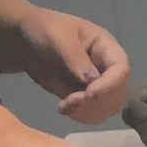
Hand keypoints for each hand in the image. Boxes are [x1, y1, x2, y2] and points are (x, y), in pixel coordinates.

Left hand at [16, 4, 130, 122]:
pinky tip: (63, 109)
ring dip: (89, 112)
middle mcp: (108, 68)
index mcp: (106, 48)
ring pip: (109, 107)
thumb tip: (93, 80)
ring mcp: (99, 84)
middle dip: (96, 102)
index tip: (88, 94)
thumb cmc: (44, 30)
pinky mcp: (86, 97)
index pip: (121, 70)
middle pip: (118, 93)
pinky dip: (81, 116)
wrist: (24, 40)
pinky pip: (94, 114)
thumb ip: (75, 57)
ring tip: (64, 106)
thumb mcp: (58, 37)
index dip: (109, 85)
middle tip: (69, 102)